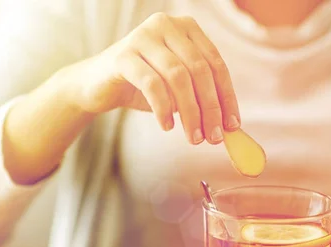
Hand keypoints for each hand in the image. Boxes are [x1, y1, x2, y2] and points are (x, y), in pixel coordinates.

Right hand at [74, 13, 239, 144]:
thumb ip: (202, 97)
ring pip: (179, 77)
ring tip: (194, 138)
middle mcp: (167, 25)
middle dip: (210, 108)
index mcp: (187, 29)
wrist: (98, 85)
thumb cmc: (145, 87)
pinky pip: (152, 84)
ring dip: (190, 113)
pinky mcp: (123, 54)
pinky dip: (163, 109)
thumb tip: (229, 125)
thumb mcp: (179, 88)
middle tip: (214, 137)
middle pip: (200, 70)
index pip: (216, 64)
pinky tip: (167, 126)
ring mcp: (143, 36)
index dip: (226, 97)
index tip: (232, 126)